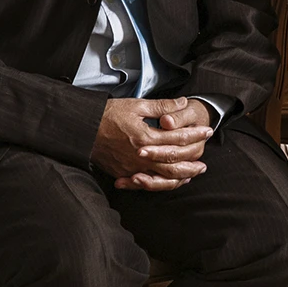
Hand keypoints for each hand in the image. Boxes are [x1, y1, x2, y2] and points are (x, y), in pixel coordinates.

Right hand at [92, 97, 213, 189]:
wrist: (80, 129)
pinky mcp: (123, 173)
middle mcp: (140, 155)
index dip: (195, 134)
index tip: (208, 131)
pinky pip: (146, 184)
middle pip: (174, 163)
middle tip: (205, 162)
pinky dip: (161, 184)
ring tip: (193, 174)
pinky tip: (170, 181)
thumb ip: (162, 106)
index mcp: (145, 136)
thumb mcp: (136, 105)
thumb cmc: (107, 115)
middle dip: (192, 161)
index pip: (178, 138)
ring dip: (181, 177)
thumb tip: (183, 102)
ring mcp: (131, 167)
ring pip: (162, 178)